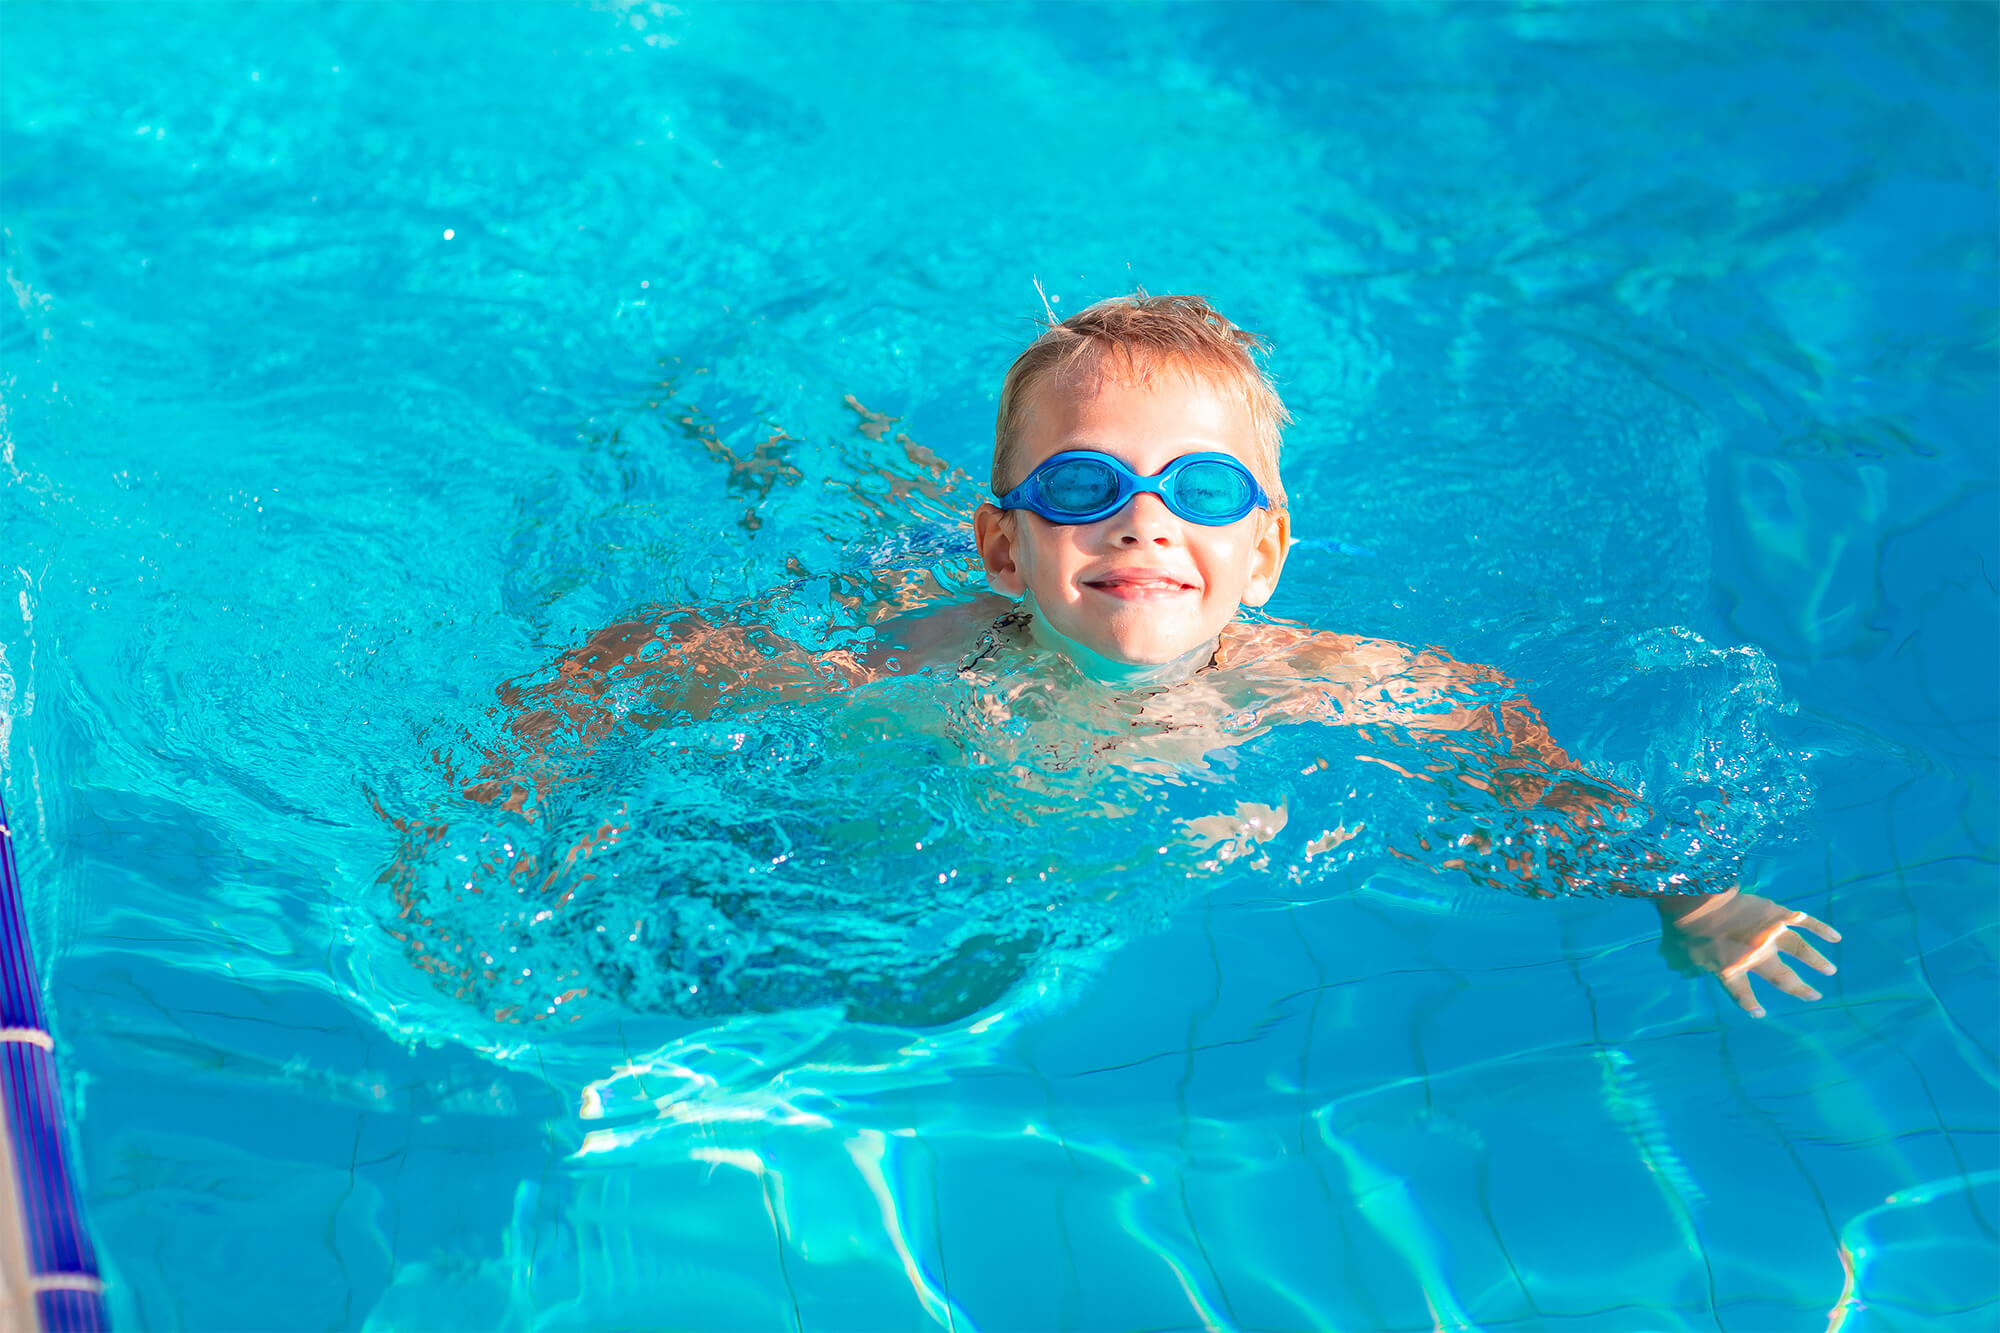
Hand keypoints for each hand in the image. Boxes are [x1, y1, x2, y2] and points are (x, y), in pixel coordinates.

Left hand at [1657, 888, 1839, 1016]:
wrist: (1695, 901)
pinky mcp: (1777, 914)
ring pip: (1800, 951)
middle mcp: (1756, 957)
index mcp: (1732, 970)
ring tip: (1830, 970)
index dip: (1749, 1004)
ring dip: (1816, 962)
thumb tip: (1684, 971)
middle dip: (1799, 988)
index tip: (1759, 1013)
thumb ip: (1688, 967)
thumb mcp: (1679, 956)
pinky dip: (1821, 929)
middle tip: (1815, 996)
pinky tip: (1836, 937)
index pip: (1742, 993)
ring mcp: (1769, 935)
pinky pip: (1804, 922)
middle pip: (1782, 977)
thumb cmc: (1682, 929)